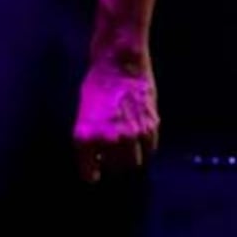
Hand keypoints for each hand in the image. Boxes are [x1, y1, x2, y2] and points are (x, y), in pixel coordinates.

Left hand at [75, 58, 158, 181]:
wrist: (120, 62)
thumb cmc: (97, 83)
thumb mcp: (84, 114)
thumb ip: (91, 138)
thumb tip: (99, 154)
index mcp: (86, 138)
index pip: (90, 174)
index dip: (92, 173)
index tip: (95, 173)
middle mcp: (110, 140)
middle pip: (116, 169)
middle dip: (113, 165)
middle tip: (112, 156)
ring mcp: (133, 134)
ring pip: (136, 162)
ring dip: (131, 157)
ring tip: (128, 148)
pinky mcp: (152, 125)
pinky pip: (151, 147)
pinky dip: (146, 146)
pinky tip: (140, 136)